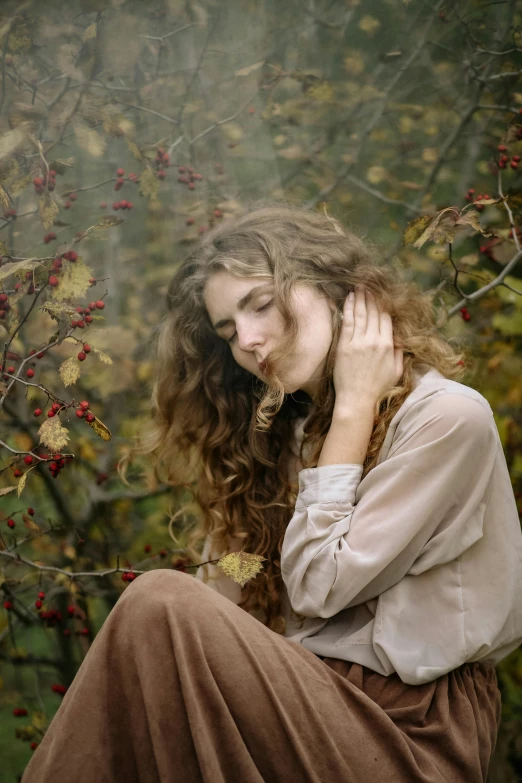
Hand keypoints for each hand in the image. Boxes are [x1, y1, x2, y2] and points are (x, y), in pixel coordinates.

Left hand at [332, 287, 403, 408]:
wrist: (357, 400)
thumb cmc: (377, 389)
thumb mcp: (396, 372)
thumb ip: (399, 353)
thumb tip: (399, 339)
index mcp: (388, 346)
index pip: (386, 318)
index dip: (383, 304)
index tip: (380, 294)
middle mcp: (374, 341)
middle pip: (374, 312)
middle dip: (371, 297)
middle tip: (368, 284)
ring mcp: (358, 342)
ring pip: (360, 314)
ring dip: (360, 298)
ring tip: (359, 286)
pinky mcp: (345, 346)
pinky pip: (347, 322)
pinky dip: (349, 308)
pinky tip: (349, 298)